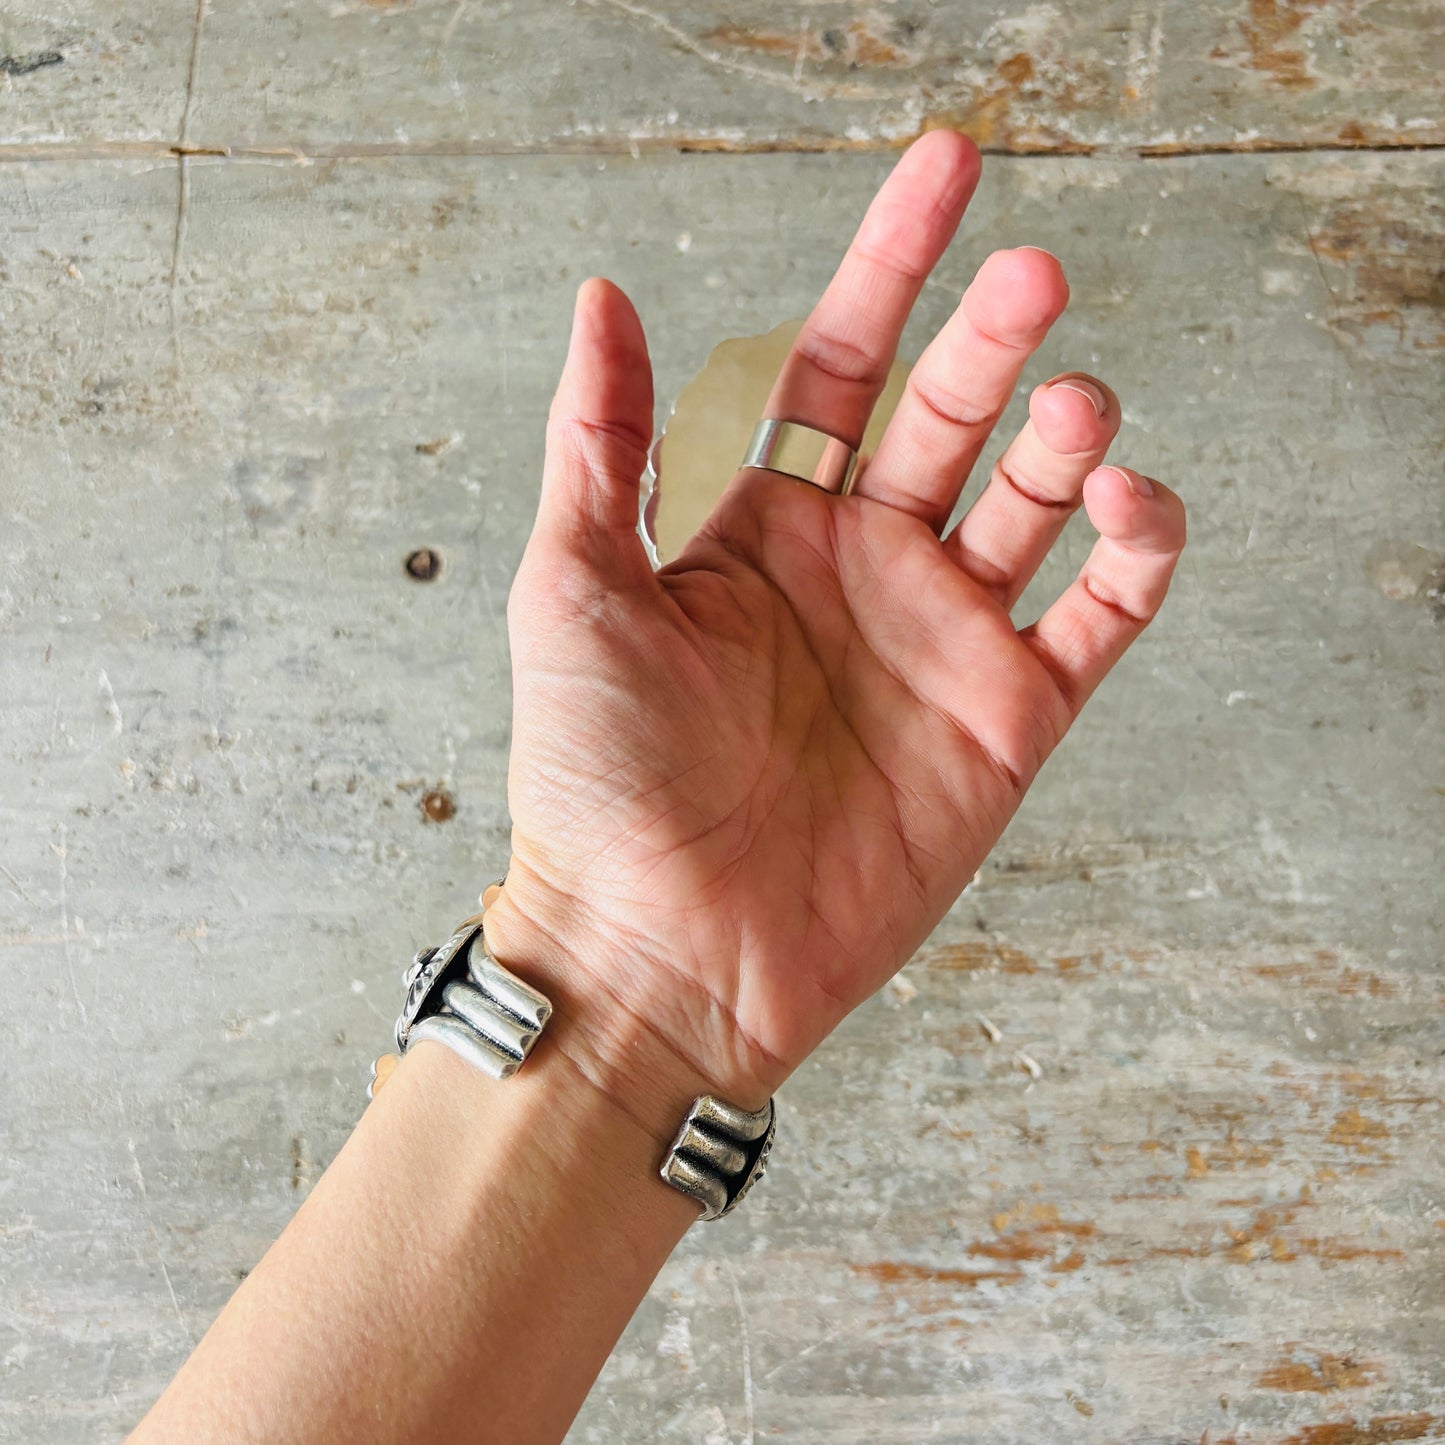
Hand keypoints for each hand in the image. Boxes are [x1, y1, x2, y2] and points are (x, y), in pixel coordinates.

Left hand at [484, 132, 1184, 1135]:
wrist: (662, 953)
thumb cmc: (598, 782)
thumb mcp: (572, 587)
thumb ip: (600, 442)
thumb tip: (603, 296)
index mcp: (766, 531)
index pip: (843, 365)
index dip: (893, 263)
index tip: (947, 170)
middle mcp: (861, 572)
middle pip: (951, 417)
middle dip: (994, 336)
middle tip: (1031, 272)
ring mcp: (940, 642)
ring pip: (1037, 503)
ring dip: (1067, 434)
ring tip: (1070, 401)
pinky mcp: (1006, 720)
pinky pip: (1100, 616)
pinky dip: (1135, 551)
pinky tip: (1127, 502)